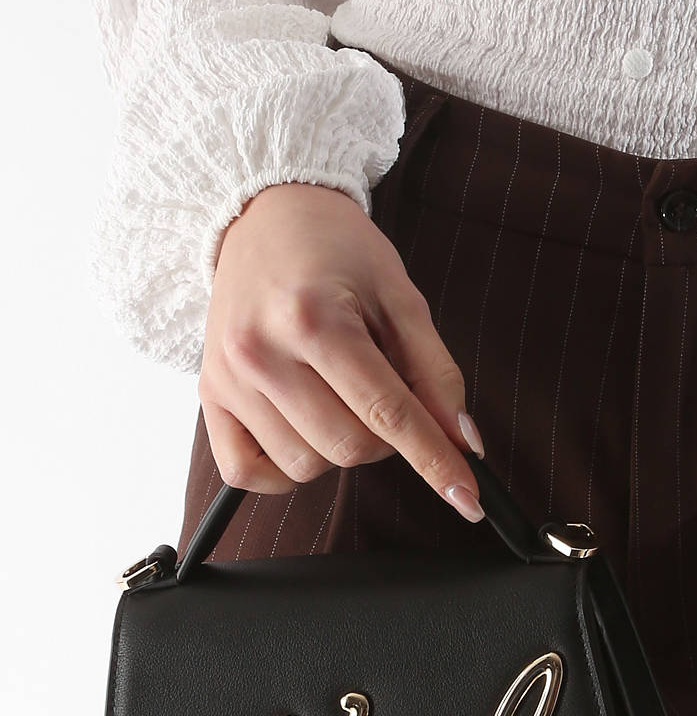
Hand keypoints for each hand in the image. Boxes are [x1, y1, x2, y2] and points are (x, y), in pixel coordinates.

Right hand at [199, 181, 486, 519]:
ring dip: (339, 449)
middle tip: (383, 392)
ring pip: (306, 467)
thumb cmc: (338, 250)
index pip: (387, 413)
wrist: (267, 216)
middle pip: (349, 449)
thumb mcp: (401, 296)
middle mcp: (261, 352)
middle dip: (386, 439)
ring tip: (339, 395)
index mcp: (315, 320)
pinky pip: (249, 473)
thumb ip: (437, 372)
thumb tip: (464, 442)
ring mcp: (228, 377)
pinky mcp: (208, 394)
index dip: (434, 461)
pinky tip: (303, 429)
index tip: (468, 499)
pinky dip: (285, 470)